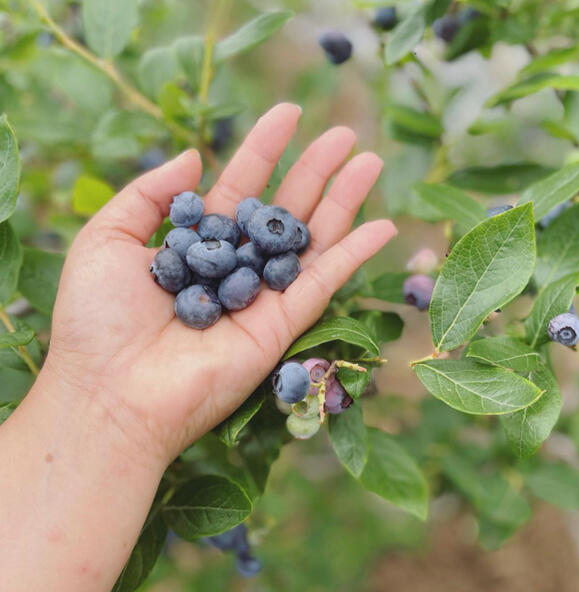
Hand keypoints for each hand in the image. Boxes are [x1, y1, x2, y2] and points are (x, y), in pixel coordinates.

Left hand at [42, 103, 396, 467]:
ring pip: (311, 241)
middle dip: (314, 170)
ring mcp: (261, 298)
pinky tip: (383, 225)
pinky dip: (354, 255)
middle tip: (345, 133)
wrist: (113, 392)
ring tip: (370, 161)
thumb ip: (150, 193)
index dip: (264, 150)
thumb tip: (195, 154)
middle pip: (284, 210)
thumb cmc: (97, 318)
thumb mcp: (108, 237)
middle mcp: (234, 268)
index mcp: (196, 245)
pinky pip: (325, 283)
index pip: (239, 187)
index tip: (289, 113)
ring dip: (343, 201)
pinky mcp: (282, 327)